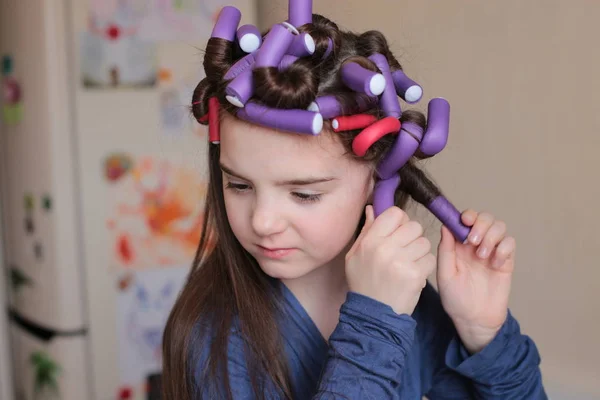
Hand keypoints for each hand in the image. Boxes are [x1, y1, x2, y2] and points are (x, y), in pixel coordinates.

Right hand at [345, 205, 435, 314]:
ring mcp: (401, 261)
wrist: (373, 314)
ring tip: (409, 264)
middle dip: (412, 237)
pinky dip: (425, 266)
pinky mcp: (416, 275)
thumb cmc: (363, 282)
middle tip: (405, 250)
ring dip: (420, 252)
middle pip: (414, 226)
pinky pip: (430, 259)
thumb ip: (366, 230)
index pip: (396, 213)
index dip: (400, 221)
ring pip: (425, 242)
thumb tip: (372, 209)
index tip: (397, 233)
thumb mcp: (356, 255)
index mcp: (370, 240)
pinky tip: (414, 274)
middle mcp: (385, 248)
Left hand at [437, 210, 515, 353]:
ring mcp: (492, 251)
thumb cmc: (455, 298)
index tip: (464, 221)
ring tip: (482, 256)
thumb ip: (446, 250)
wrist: (474, 319)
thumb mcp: (445, 274)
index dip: (466, 215)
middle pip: (485, 218)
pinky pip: (510, 243)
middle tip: (472, 241)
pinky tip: (495, 264)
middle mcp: (476, 244)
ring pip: (499, 226)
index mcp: (458, 245)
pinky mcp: (506, 261)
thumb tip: (445, 226)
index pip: (465, 219)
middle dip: (480, 224)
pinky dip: (503, 250)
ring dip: (491, 236)